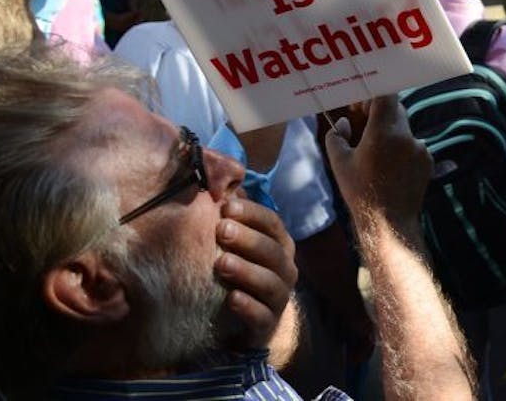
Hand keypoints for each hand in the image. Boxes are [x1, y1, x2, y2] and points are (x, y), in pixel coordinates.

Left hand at [214, 197, 297, 350]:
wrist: (248, 322)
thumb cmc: (241, 272)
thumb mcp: (237, 243)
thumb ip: (233, 215)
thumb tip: (223, 180)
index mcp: (280, 244)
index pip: (272, 223)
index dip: (252, 213)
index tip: (225, 206)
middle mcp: (285, 268)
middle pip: (272, 250)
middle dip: (247, 239)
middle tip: (220, 230)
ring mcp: (279, 297)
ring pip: (270, 282)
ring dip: (246, 271)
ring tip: (221, 263)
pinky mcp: (267, 324)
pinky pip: (262, 315)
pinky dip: (248, 307)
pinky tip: (231, 299)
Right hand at [325, 95, 431, 233]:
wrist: (388, 221)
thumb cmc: (360, 192)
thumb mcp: (340, 164)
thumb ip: (336, 136)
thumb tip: (343, 123)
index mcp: (383, 132)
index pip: (385, 95)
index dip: (374, 95)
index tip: (363, 105)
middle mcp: (406, 135)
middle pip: (396, 110)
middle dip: (381, 114)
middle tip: (366, 126)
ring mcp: (420, 148)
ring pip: (405, 129)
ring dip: (392, 134)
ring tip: (378, 155)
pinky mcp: (429, 161)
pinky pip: (414, 146)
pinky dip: (403, 149)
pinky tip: (392, 167)